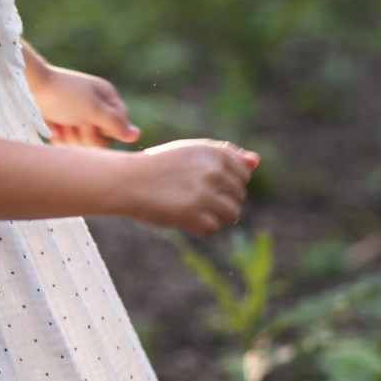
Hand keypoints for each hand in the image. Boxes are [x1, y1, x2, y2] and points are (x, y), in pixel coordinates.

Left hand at [25, 55, 138, 149]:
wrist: (29, 89)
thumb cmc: (64, 96)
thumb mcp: (93, 109)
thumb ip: (115, 123)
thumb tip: (136, 136)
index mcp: (107, 98)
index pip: (120, 126)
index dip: (107, 131)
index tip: (92, 123)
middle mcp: (95, 108)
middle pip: (102, 139)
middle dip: (87, 136)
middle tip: (77, 125)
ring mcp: (78, 117)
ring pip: (84, 144)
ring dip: (72, 138)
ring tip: (62, 124)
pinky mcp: (62, 126)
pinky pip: (68, 143)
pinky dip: (60, 137)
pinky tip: (53, 128)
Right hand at [121, 139, 258, 235]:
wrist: (124, 180)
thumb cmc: (159, 167)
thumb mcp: (191, 153)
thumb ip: (226, 155)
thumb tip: (256, 161)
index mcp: (214, 152)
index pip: (244, 173)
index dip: (226, 182)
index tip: (203, 182)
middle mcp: (213, 170)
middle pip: (239, 195)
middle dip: (220, 200)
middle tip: (192, 196)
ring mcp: (204, 193)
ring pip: (231, 213)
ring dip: (214, 216)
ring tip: (191, 208)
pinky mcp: (192, 214)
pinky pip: (212, 228)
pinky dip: (199, 227)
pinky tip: (182, 218)